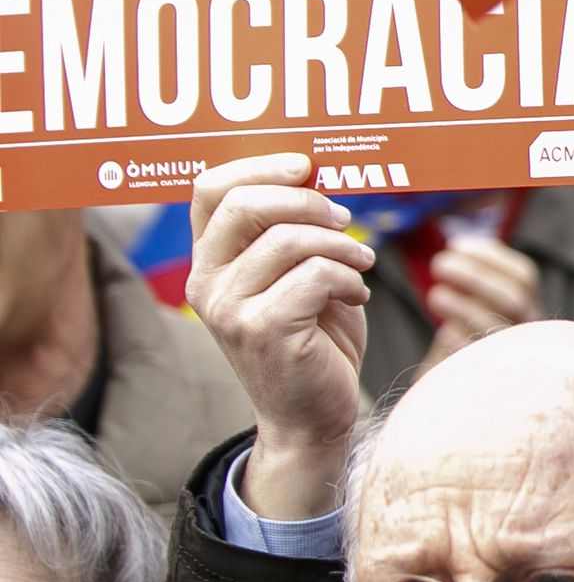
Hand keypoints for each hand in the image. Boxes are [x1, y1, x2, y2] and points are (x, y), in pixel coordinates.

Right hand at [185, 155, 372, 520]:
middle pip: (246, 205)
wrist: (312, 414)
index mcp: (209, 260)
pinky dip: (349, 278)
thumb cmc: (313, 337)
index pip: (210, 188)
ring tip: (361, 263)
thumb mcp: (297, 275)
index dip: (259, 166)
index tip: (307, 167)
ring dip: (342, 246)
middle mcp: (205, 281)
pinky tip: (356, 296)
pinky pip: (316, 275)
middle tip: (345, 220)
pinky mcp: (262, 330)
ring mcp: (228, 308)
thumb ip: (292, 230)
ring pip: (290, 240)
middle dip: (308, 202)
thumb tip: (315, 176)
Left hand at [415, 235, 541, 375]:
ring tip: (435, 294)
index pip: (524, 276)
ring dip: (464, 304)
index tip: (456, 245)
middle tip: (438, 264)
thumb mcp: (474, 311)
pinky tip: (443, 328)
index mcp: (528, 312)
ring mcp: (514, 357)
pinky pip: (477, 352)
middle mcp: (530, 334)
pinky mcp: (490, 380)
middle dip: (475, 274)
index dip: (491, 256)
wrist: (456, 403)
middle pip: (516, 296)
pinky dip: (459, 333)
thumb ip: (476, 285)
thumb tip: (458, 247)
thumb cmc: (461, 348)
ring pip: (498, 322)